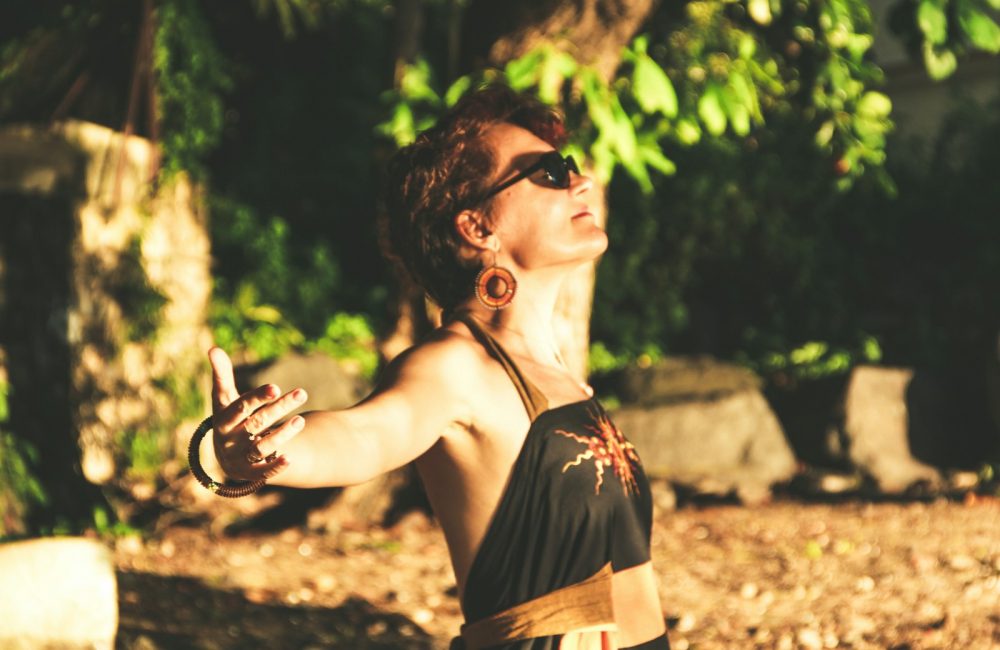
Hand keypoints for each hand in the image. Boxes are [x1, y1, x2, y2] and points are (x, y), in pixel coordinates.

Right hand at [208, 347, 307, 481]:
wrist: (227, 456)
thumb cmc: (230, 418)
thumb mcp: (224, 398)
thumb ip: (222, 375)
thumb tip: (212, 348)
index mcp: (223, 419)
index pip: (241, 407)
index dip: (258, 397)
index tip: (275, 387)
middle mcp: (230, 440)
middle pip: (256, 423)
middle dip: (280, 407)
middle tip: (302, 392)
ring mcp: (239, 458)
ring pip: (262, 447)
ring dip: (282, 434)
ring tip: (301, 420)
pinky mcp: (250, 473)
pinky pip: (263, 471)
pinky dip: (276, 466)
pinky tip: (291, 458)